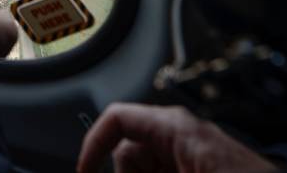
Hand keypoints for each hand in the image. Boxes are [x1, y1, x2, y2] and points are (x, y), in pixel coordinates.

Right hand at [77, 103, 278, 172]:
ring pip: (146, 168)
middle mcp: (183, 136)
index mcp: (176, 127)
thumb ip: (142, 170)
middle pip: (129, 153)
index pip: (117, 119)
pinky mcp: (201, 170)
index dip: (93, 145)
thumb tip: (115, 166)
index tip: (85, 172)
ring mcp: (193, 157)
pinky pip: (166, 172)